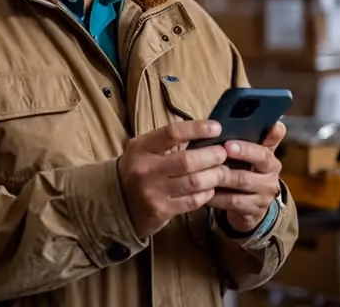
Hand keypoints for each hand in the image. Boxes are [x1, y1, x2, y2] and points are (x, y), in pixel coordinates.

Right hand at [117, 120, 230, 237]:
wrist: (116, 202)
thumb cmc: (138, 170)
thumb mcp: (144, 149)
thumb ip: (168, 140)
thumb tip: (204, 130)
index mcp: (141, 148)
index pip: (172, 133)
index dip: (197, 129)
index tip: (216, 128)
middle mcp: (145, 169)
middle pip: (187, 160)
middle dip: (212, 156)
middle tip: (223, 154)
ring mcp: (152, 192)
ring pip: (194, 182)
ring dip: (214, 175)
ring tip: (221, 171)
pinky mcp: (161, 210)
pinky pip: (192, 201)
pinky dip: (206, 193)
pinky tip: (210, 188)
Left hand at [207, 122, 285, 233]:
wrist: (252, 205)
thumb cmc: (248, 171)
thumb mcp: (254, 154)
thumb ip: (260, 138)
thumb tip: (277, 123)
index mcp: (270, 161)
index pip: (262, 154)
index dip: (245, 150)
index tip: (227, 144)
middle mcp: (270, 180)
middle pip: (246, 174)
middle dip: (224, 168)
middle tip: (207, 161)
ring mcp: (262, 198)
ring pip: (236, 191)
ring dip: (217, 181)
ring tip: (199, 173)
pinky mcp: (253, 212)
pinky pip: (231, 203)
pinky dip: (215, 197)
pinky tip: (202, 190)